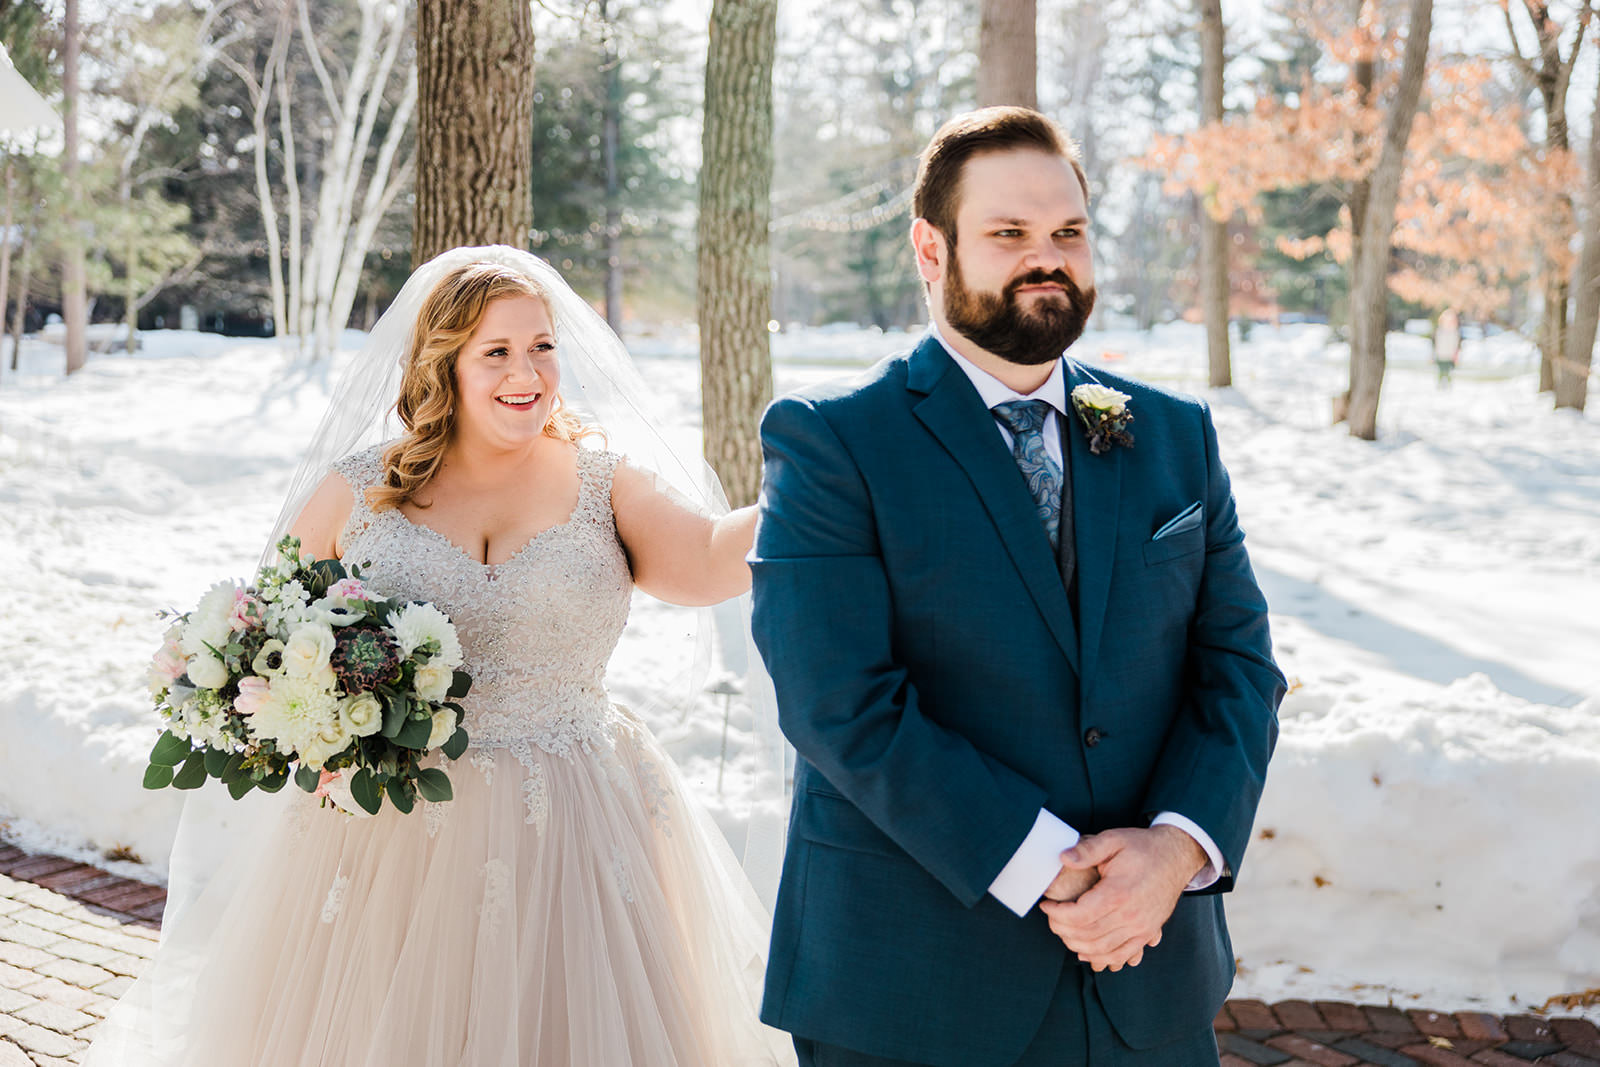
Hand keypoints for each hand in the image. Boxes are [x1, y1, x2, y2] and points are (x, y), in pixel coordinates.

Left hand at [1037, 826, 1206, 972]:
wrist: (1176, 857)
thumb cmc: (1142, 847)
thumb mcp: (1113, 839)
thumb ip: (1087, 850)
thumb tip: (1063, 858)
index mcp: (1119, 893)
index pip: (1079, 916)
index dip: (1057, 914)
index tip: (1046, 905)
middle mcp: (1131, 916)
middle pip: (1087, 936)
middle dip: (1062, 930)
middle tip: (1051, 918)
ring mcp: (1142, 928)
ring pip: (1102, 950)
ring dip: (1078, 946)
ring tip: (1064, 933)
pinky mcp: (1148, 933)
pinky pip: (1122, 956)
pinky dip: (1102, 958)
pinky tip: (1087, 951)